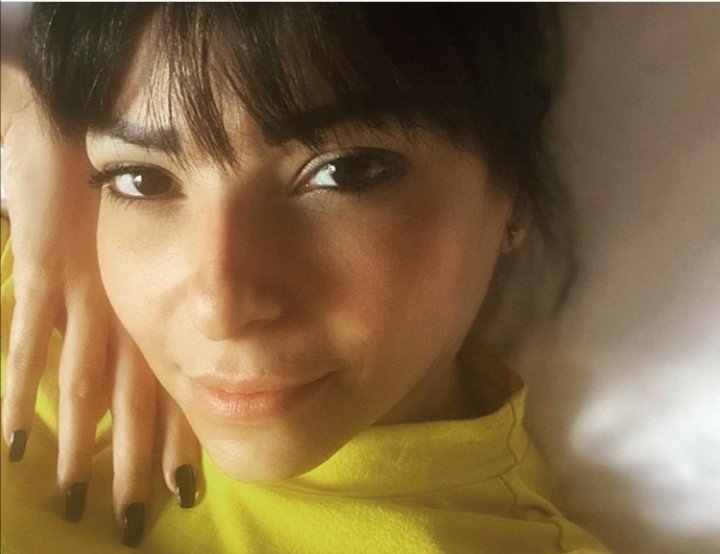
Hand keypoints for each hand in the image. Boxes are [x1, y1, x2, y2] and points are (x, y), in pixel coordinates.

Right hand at [1, 63, 200, 530]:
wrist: (82, 128)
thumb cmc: (112, 191)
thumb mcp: (140, 256)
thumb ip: (140, 305)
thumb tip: (146, 355)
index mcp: (153, 302)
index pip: (170, 382)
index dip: (174, 436)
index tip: (182, 488)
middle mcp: (129, 305)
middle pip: (135, 399)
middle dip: (133, 460)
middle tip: (134, 516)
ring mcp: (87, 292)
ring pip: (86, 386)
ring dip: (82, 446)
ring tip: (81, 497)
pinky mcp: (48, 270)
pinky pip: (30, 342)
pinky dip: (19, 394)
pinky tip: (16, 444)